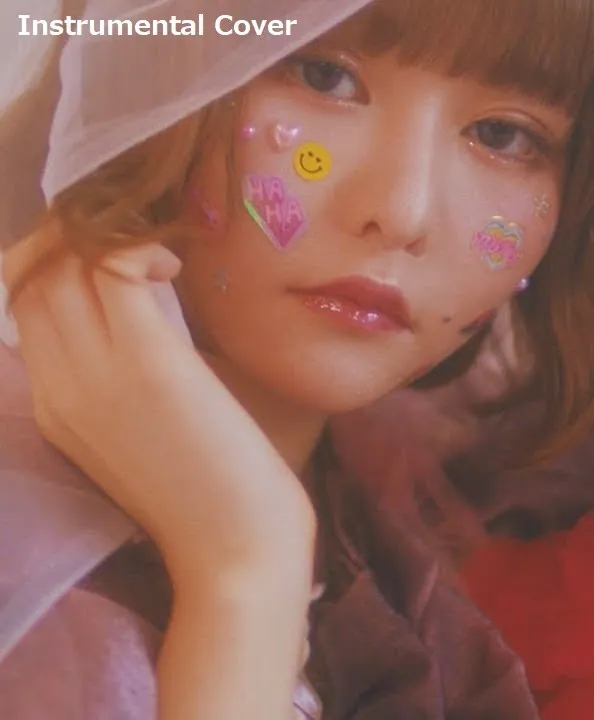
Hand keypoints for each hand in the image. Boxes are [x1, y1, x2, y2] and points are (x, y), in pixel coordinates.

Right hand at [0, 230, 314, 587]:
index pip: (25, 304)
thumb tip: (150, 317)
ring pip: (65, 267)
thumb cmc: (213, 494)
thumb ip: (129, 381)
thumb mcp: (146, 434)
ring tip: (157, 248)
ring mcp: (97, 374)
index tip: (108, 249)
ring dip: (108, 235)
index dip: (58, 261)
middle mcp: (60, 387)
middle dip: (76, 237)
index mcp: (54, 407)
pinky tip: (174, 261)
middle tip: (134, 236)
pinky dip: (138, 247)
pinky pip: (115, 271)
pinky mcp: (149, 364)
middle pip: (35, 276)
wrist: (237, 553)